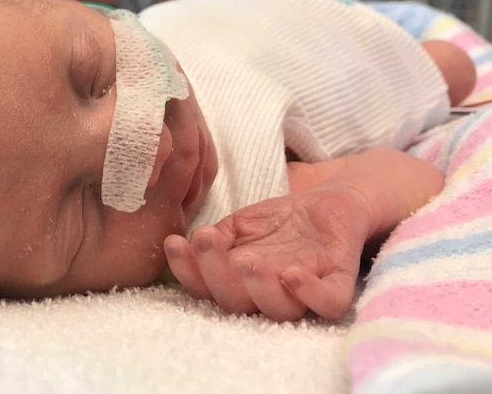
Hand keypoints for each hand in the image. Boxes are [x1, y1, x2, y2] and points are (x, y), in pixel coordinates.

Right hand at [164, 187, 369, 320]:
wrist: (328, 203)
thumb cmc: (279, 221)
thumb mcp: (240, 224)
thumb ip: (218, 238)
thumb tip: (193, 243)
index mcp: (239, 283)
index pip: (207, 287)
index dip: (187, 272)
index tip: (174, 243)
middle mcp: (268, 294)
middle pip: (236, 303)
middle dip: (216, 275)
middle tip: (206, 242)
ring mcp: (304, 292)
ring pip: (279, 310)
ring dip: (258, 287)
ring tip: (246, 260)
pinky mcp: (339, 282)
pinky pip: (328, 302)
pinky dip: (310, 293)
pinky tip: (293, 274)